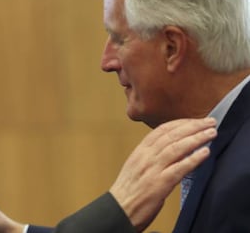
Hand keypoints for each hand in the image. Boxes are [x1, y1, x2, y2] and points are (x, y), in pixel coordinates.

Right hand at [110, 117, 216, 231]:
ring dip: (196, 138)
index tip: (194, 120)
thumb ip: (151, 156)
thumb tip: (169, 149)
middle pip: (171, 135)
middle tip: (209, 121)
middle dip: (192, 126)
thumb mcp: (136, 166)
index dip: (180, 123)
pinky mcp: (159, 184)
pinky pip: (179, 169)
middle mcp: (146, 157)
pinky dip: (193, 159)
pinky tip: (204, 153)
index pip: (161, 130)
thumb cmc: (128, 190)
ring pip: (176, 148)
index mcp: (140, 151)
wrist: (119, 208)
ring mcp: (153, 170)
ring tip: (211, 133)